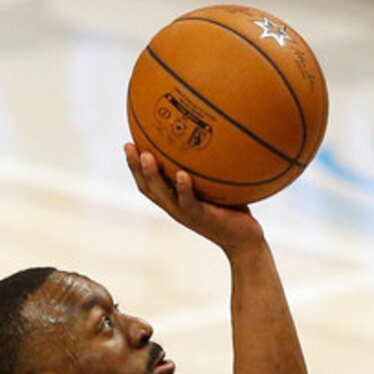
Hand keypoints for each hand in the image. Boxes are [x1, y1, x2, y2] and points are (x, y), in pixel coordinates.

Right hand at [124, 145, 265, 254]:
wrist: (245, 240)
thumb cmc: (233, 210)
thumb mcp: (219, 185)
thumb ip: (211, 166)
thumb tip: (214, 133)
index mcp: (175, 199)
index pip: (148, 182)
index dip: (135, 166)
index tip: (128, 143)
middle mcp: (176, 207)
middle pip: (148, 187)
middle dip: (135, 167)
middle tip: (129, 146)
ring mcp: (187, 214)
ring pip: (163, 195)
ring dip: (152, 175)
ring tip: (146, 156)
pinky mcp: (203, 218)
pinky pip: (190, 202)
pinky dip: (184, 189)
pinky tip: (182, 175)